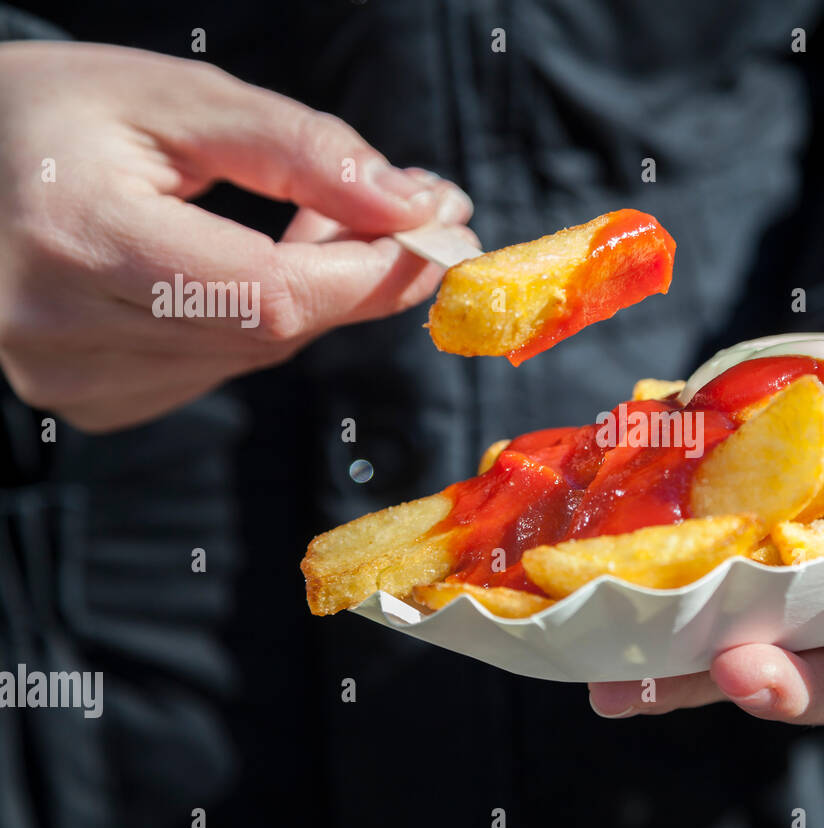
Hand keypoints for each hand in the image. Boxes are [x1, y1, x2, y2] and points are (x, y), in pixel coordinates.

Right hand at [0, 42, 476, 431]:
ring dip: (310, 295)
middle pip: (272, 330)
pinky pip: (218, 368)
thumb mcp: (175, 100)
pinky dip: (256, 322)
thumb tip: (414, 206)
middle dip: (357, 275)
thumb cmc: (53, 118)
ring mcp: (75, 379)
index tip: (438, 230)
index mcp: (79, 238)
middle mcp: (68, 330)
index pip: (269, 294)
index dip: (371, 272)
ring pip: (256, 354)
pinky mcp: (93, 401)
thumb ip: (302, 151)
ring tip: (312, 225)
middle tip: (401, 213)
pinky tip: (239, 269)